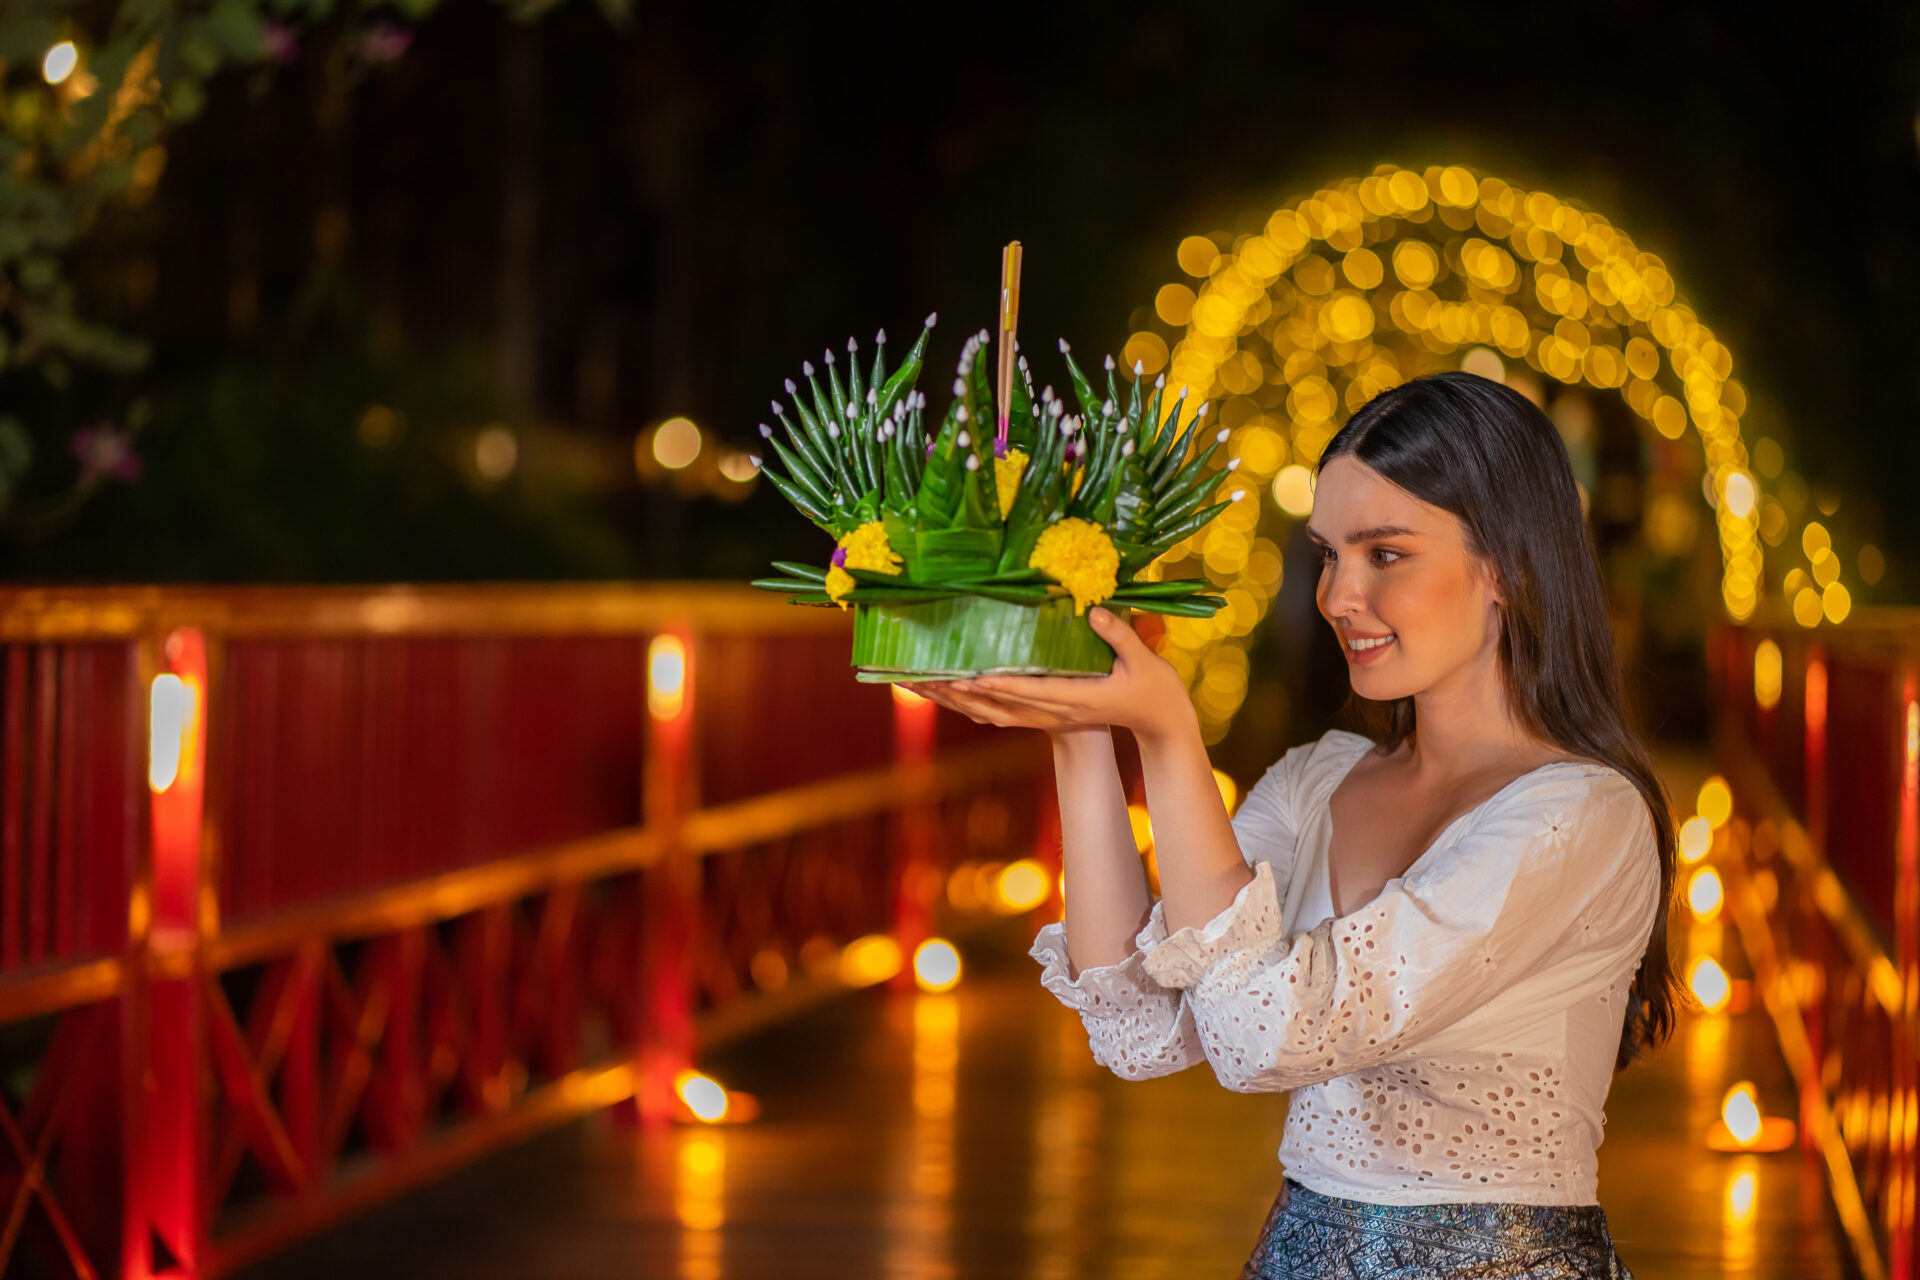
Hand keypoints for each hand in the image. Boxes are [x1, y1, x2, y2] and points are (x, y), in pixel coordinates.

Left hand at [901, 606, 1195, 740]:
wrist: (1160, 723)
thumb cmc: (1155, 690)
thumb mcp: (1143, 660)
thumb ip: (1119, 635)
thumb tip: (1093, 611)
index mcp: (1077, 699)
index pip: (1028, 691)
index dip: (996, 684)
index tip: (965, 675)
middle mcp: (1056, 712)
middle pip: (998, 705)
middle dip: (959, 693)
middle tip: (920, 678)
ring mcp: (1050, 716)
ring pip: (994, 712)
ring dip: (957, 700)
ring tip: (921, 685)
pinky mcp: (1048, 715)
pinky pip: (1003, 713)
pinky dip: (974, 705)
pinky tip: (953, 696)